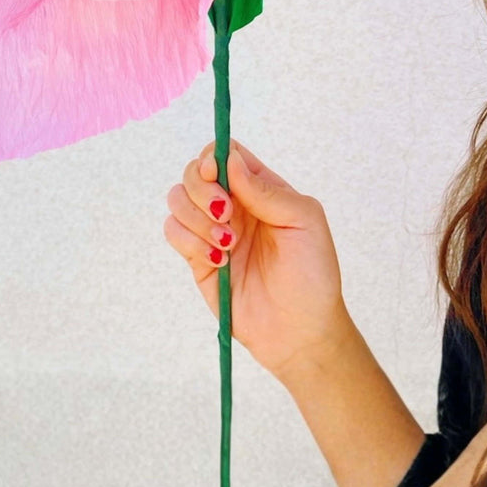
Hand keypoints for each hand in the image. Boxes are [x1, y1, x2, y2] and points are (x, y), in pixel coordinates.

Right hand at [164, 138, 352, 384]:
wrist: (300, 333)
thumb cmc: (312, 275)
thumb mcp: (304, 222)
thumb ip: (267, 190)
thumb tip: (229, 161)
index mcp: (260, 189)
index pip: (225, 154)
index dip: (213, 157)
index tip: (215, 174)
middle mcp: (233, 204)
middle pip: (193, 172)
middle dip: (202, 191)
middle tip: (226, 216)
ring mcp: (212, 230)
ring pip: (177, 199)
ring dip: (196, 219)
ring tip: (226, 245)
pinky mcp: (197, 258)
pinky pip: (173, 232)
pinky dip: (188, 241)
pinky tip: (217, 261)